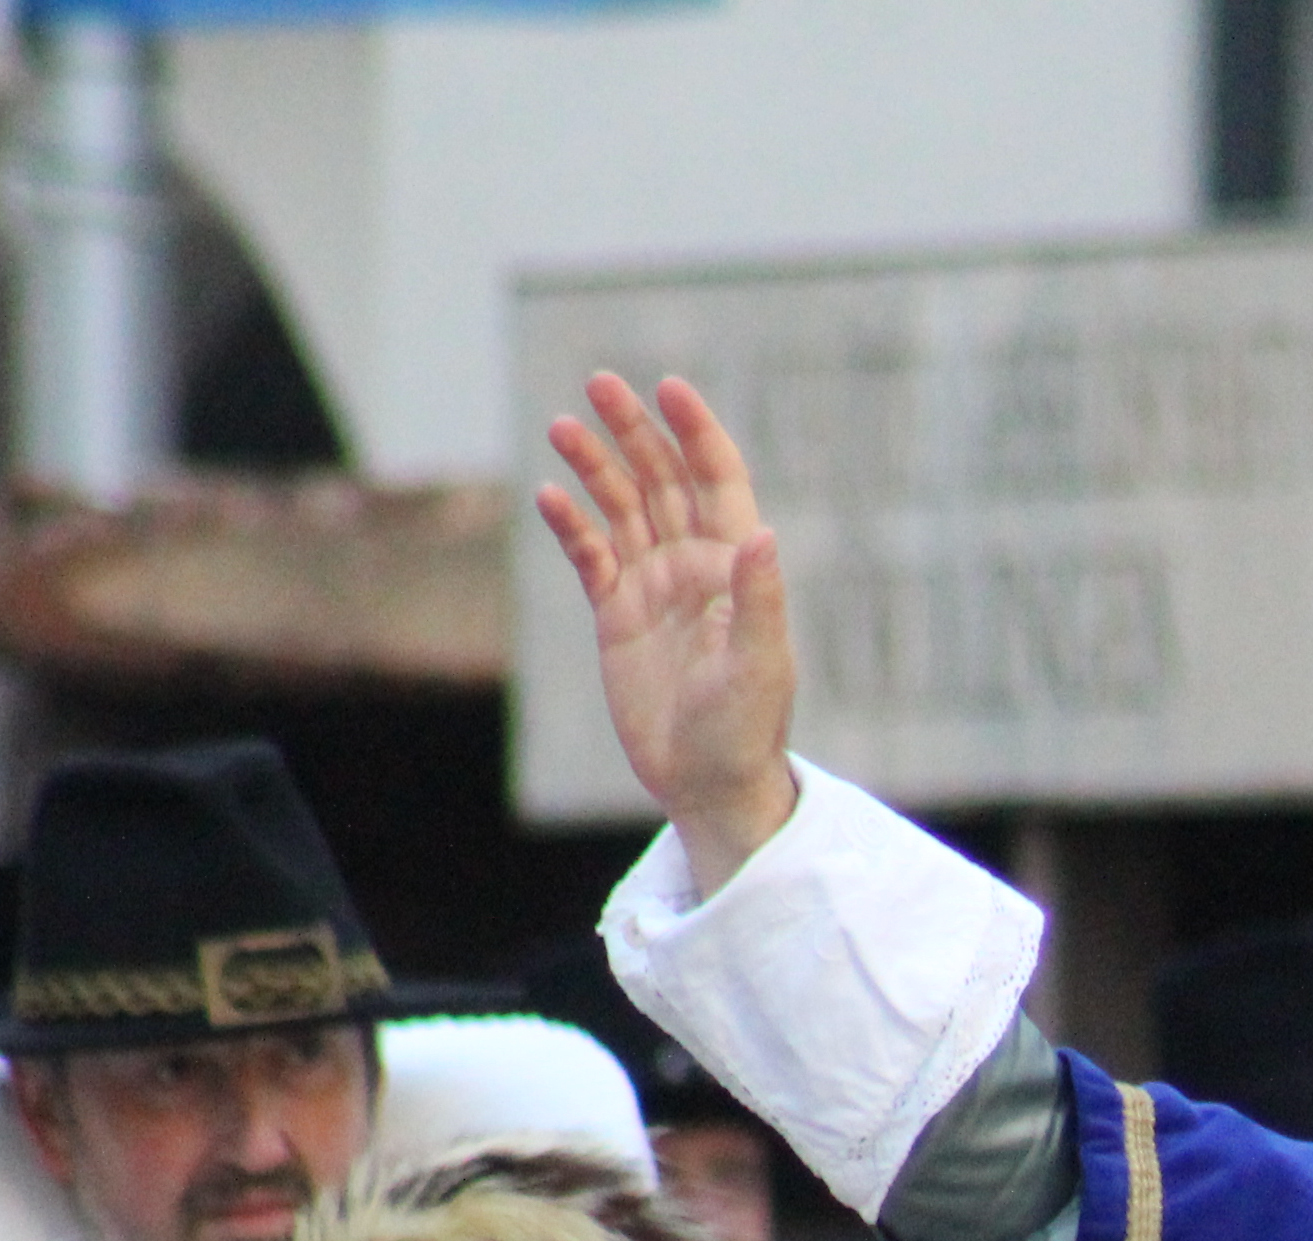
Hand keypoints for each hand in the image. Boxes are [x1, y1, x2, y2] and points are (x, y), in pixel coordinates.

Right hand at [537, 372, 801, 884]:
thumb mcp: (758, 665)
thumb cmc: (746, 729)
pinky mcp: (617, 616)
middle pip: (662, 479)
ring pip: (622, 509)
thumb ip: (757, 598)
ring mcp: (653, 588)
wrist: (708, 784)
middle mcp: (694, 566)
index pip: (717, 480)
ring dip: (595, 467)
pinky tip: (550, 496)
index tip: (669, 389)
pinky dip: (572, 526)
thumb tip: (763, 534)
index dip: (696, 432)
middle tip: (599, 383)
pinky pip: (591, 557)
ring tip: (562, 426)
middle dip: (633, 431)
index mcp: (734, 566)